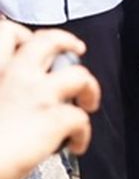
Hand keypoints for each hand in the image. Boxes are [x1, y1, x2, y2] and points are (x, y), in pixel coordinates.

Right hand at [0, 22, 100, 178]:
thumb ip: (1, 92)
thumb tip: (8, 105)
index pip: (7, 34)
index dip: (21, 36)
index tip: (26, 44)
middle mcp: (13, 75)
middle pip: (48, 40)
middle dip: (66, 41)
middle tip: (75, 48)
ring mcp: (36, 95)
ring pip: (79, 74)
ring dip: (89, 86)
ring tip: (88, 99)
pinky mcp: (54, 118)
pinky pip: (81, 119)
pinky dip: (84, 132)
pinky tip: (75, 144)